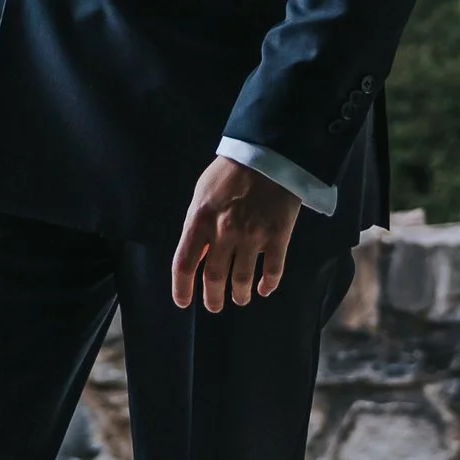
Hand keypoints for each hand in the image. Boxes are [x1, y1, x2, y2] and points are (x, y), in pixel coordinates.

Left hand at [171, 157, 300, 314]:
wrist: (269, 154)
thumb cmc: (230, 172)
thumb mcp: (202, 194)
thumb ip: (198, 224)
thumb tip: (199, 255)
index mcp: (200, 220)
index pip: (184, 264)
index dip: (181, 288)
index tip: (183, 302)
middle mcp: (224, 232)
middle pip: (214, 278)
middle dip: (212, 298)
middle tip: (214, 306)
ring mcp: (252, 236)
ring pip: (242, 280)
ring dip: (239, 295)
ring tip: (239, 299)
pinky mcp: (278, 236)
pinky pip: (273, 270)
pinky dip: (268, 284)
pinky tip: (265, 289)